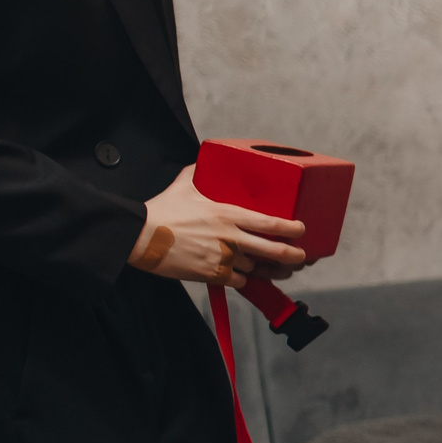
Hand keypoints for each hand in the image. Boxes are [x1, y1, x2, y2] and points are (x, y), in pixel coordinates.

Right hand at [128, 166, 305, 286]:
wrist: (140, 236)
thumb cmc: (161, 210)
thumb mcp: (184, 185)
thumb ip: (198, 173)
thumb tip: (202, 160)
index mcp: (228, 213)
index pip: (271, 222)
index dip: (292, 228)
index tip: (302, 229)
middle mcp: (231, 236)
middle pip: (275, 250)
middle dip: (294, 256)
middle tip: (301, 257)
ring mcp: (223, 257)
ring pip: (256, 268)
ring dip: (263, 269)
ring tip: (272, 269)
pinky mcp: (212, 274)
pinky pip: (239, 281)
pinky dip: (242, 279)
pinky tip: (240, 275)